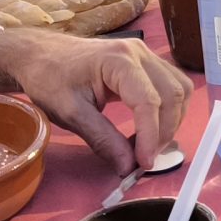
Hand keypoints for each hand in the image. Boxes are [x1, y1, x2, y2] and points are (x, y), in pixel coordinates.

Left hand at [0, 31, 192, 172]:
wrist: (40, 55)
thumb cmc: (50, 79)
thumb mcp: (71, 113)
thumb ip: (102, 139)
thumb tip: (128, 168)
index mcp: (118, 60)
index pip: (148, 101)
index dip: (150, 136)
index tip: (143, 164)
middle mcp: (139, 53)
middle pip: (172, 95)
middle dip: (164, 132)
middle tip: (144, 159)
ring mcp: (146, 55)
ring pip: (180, 90)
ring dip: (171, 122)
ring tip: (148, 145)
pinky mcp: (147, 62)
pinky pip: (173, 86)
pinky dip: (169, 111)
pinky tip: (150, 129)